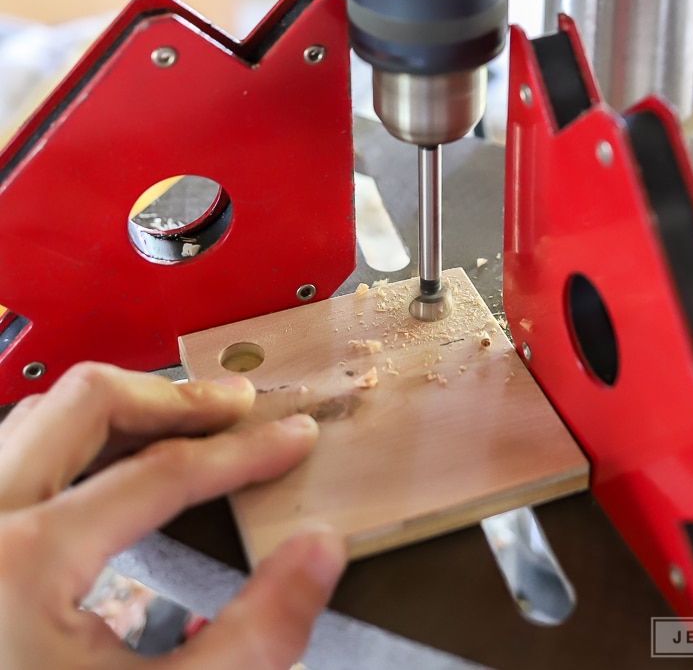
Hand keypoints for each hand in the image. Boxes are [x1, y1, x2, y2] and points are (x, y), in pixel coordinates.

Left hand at [0, 362, 346, 668]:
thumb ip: (256, 637)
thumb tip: (318, 552)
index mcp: (25, 562)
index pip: (163, 473)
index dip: (243, 453)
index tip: (292, 438)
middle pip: (88, 402)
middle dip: (173, 398)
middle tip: (237, 409)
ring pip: (37, 417)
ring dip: (117, 412)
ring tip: (180, 425)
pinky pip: (11, 454)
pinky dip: (70, 445)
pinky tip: (107, 471)